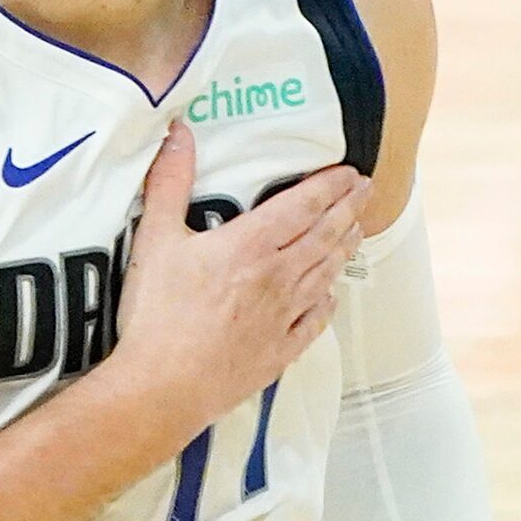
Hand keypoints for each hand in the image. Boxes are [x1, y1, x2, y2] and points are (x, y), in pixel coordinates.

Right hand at [115, 121, 369, 436]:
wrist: (163, 387)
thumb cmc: (157, 316)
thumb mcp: (155, 239)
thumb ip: (170, 182)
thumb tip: (179, 133)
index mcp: (251, 246)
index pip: (303, 205)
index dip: (329, 185)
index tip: (349, 171)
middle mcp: (277, 278)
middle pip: (324, 236)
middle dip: (349, 209)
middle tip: (365, 191)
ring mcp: (283, 318)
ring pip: (325, 275)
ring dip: (344, 249)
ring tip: (356, 231)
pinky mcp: (279, 352)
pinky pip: (313, 322)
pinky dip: (326, 304)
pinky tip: (330, 296)